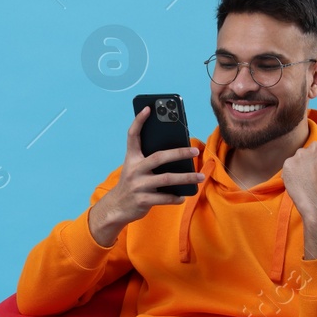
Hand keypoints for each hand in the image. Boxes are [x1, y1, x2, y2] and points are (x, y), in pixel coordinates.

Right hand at [88, 106, 205, 247]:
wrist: (116, 207)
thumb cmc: (133, 184)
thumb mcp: (136, 169)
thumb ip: (151, 160)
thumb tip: (179, 154)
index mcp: (131, 158)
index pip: (132, 136)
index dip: (139, 121)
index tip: (148, 108)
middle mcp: (134, 170)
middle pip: (159, 157)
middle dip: (179, 153)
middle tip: (195, 151)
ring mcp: (138, 186)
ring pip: (166, 179)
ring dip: (186, 177)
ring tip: (200, 177)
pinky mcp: (142, 200)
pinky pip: (164, 198)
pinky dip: (176, 197)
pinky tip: (184, 195)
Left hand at [282, 141, 316, 256]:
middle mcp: (315, 147)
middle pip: (310, 150)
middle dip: (310, 159)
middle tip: (311, 173)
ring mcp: (300, 154)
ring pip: (299, 157)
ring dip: (300, 165)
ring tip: (304, 180)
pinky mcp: (288, 163)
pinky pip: (289, 166)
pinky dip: (291, 173)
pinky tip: (296, 182)